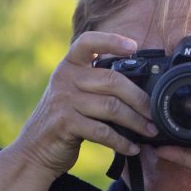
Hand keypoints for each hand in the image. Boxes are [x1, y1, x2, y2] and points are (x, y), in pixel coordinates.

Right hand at [7, 31, 158, 179]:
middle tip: (154, 112)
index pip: (88, 42)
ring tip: (149, 131)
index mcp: (69, 65)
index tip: (134, 47)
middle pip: (112, 80)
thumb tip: (142, 87)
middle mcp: (64, 78)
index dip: (112, 40)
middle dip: (139, 98)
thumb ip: (97, 84)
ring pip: (111, 107)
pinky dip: (121, 141)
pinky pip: (103, 132)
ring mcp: (63, 100)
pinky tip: (132, 147)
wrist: (35, 150)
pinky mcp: (65, 124)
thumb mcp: (75, 94)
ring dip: (136, 122)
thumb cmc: (65, 120)